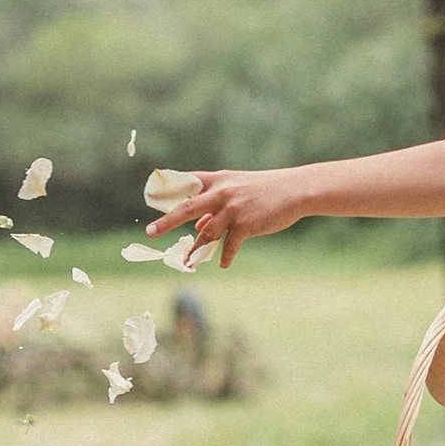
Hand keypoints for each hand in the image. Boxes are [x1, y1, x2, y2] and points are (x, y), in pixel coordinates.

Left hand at [145, 166, 307, 266]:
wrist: (294, 191)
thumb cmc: (265, 191)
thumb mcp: (238, 192)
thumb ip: (217, 208)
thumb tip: (200, 228)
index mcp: (218, 181)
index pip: (187, 182)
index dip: (169, 189)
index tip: (150, 196)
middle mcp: (222, 193)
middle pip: (188, 208)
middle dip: (168, 221)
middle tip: (151, 232)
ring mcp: (233, 209)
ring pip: (207, 233)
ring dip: (195, 250)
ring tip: (186, 263)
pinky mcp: (246, 224)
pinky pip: (229, 245)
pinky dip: (226, 256)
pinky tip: (224, 264)